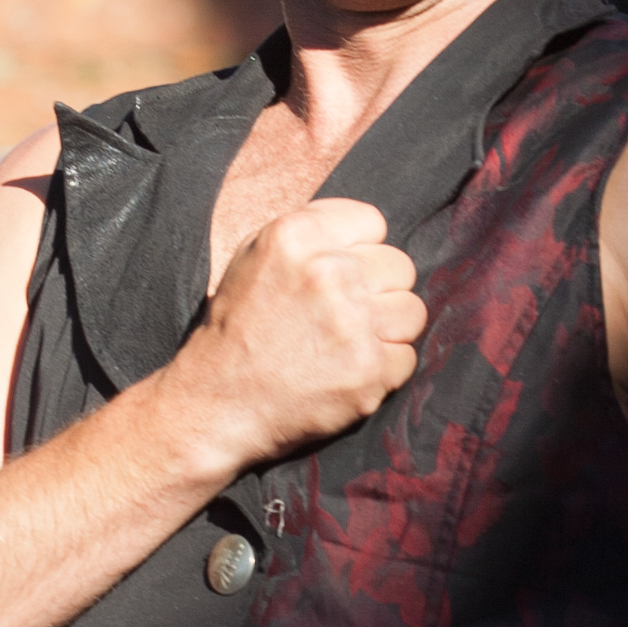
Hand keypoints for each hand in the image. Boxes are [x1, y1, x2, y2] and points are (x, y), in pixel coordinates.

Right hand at [175, 199, 424, 469]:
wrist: (215, 405)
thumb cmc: (234, 331)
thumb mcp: (252, 259)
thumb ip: (309, 235)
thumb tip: (366, 233)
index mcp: (296, 236)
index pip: (373, 222)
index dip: (360, 250)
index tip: (341, 275)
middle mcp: (328, 273)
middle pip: (399, 267)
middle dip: (378, 291)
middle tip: (343, 317)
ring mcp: (352, 324)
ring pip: (412, 311)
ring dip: (387, 330)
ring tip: (348, 346)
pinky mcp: (369, 371)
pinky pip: (407, 358)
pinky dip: (383, 371)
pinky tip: (345, 375)